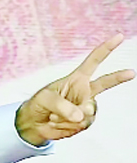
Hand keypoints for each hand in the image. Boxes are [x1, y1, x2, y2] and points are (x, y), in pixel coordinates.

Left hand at [16, 33, 134, 145]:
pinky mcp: (84, 121)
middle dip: (119, 77)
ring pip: (88, 112)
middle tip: (131, 72)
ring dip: (68, 117)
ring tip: (54, 117)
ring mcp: (87, 106)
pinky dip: (66, 126)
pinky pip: (81, 124)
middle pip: (106, 82)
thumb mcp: (45, 99)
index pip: (94, 61)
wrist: (34, 124)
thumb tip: (81, 116)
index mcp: (77, 78)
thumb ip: (62, 105)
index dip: (106, 48)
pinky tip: (57, 123)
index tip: (119, 36)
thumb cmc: (39, 105)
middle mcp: (85, 91)